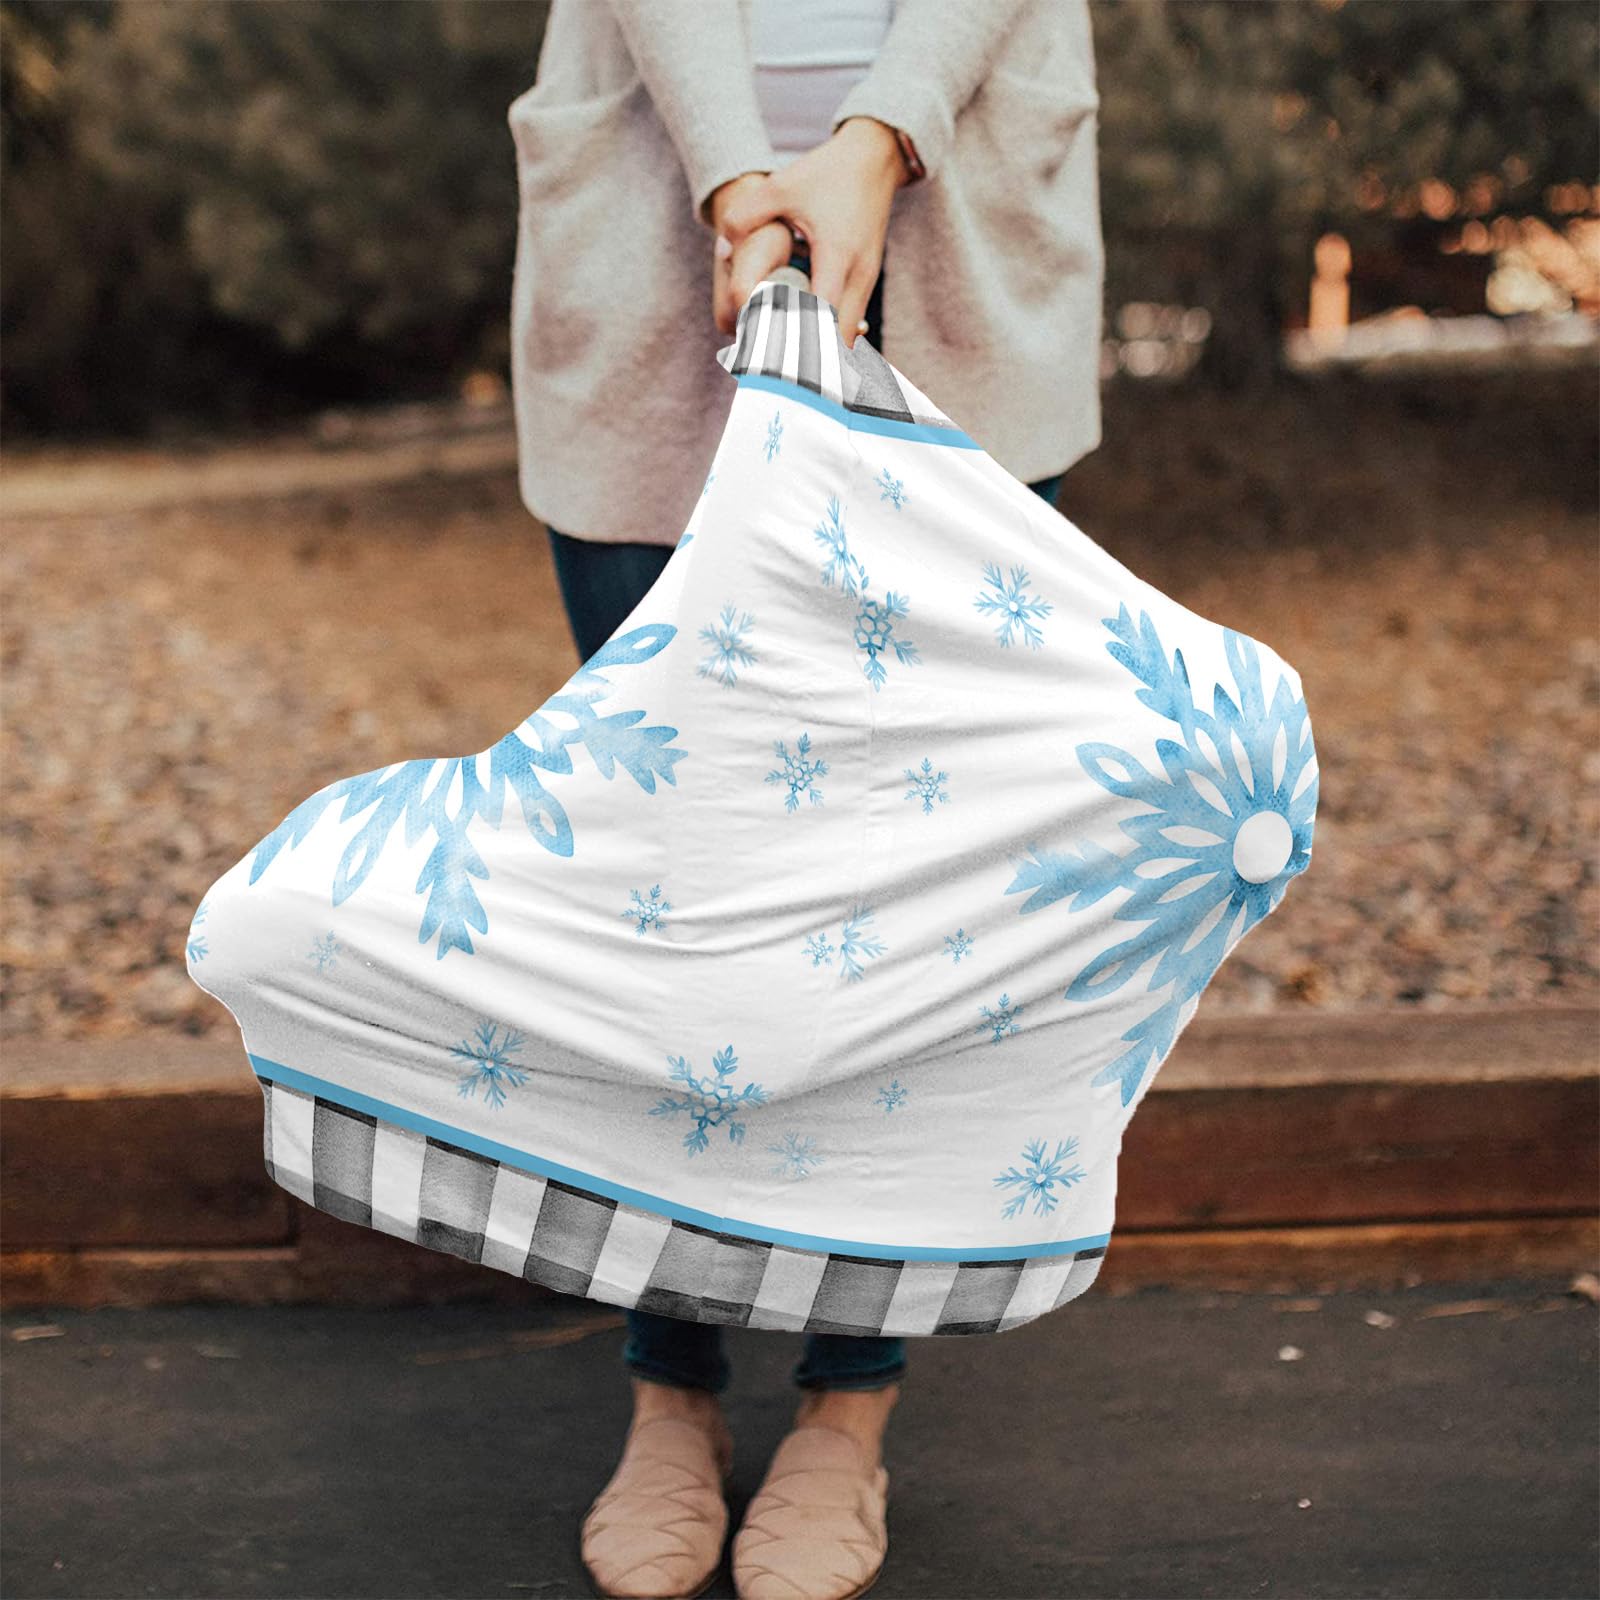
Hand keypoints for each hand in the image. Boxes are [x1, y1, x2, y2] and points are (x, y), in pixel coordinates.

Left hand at [713, 119, 906, 346]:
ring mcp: (867, 281)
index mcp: (837, 256)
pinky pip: (850, 322)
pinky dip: (829, 335)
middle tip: (774, 369)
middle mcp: (858, 276)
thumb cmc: (827, 172)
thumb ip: (745, 216)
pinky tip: (804, 340)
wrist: (874, 158)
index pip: (821, 318)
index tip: (771, 357)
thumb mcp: (781, 186)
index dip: (797, 341)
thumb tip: (722, 250)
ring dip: (820, 350)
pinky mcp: (867, 281)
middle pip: (839, 341)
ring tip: (786, 360)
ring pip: (847, 336)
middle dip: (810, 359)